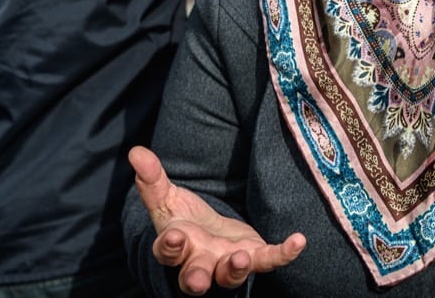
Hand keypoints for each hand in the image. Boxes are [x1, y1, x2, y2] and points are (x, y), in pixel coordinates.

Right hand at [130, 146, 305, 294]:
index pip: (167, 252)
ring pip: (230, 276)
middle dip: (196, 279)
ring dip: (235, 270)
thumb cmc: (184, 220)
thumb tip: (135, 151)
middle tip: (199, 282)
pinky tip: (298, 242)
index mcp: (176, 246)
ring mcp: (227, 263)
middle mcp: (200, 261)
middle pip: (195, 276)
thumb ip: (152, 179)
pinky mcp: (255, 258)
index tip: (176, 237)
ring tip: (242, 258)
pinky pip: (270, 260)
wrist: (210, 236)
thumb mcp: (167, 198)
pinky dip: (284, 254)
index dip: (170, 248)